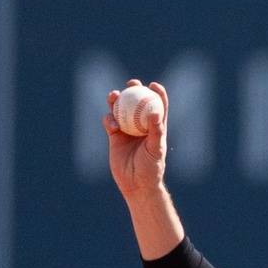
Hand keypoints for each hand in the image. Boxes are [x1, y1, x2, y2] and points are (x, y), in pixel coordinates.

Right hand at [103, 79, 168, 197]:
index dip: (157, 92)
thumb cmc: (151, 168)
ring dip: (116, 99)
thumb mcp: (156, 149)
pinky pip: (109, 121)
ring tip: (115, 95)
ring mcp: (127, 129)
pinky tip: (112, 123)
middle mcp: (140, 125)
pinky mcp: (114, 136)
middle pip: (137, 102)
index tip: (153, 85)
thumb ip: (156, 130)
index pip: (158, 104)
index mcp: (155, 126)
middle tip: (132, 83)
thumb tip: (156, 111)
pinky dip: (109, 119)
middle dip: (134, 88)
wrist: (135, 184)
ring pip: (120, 109)